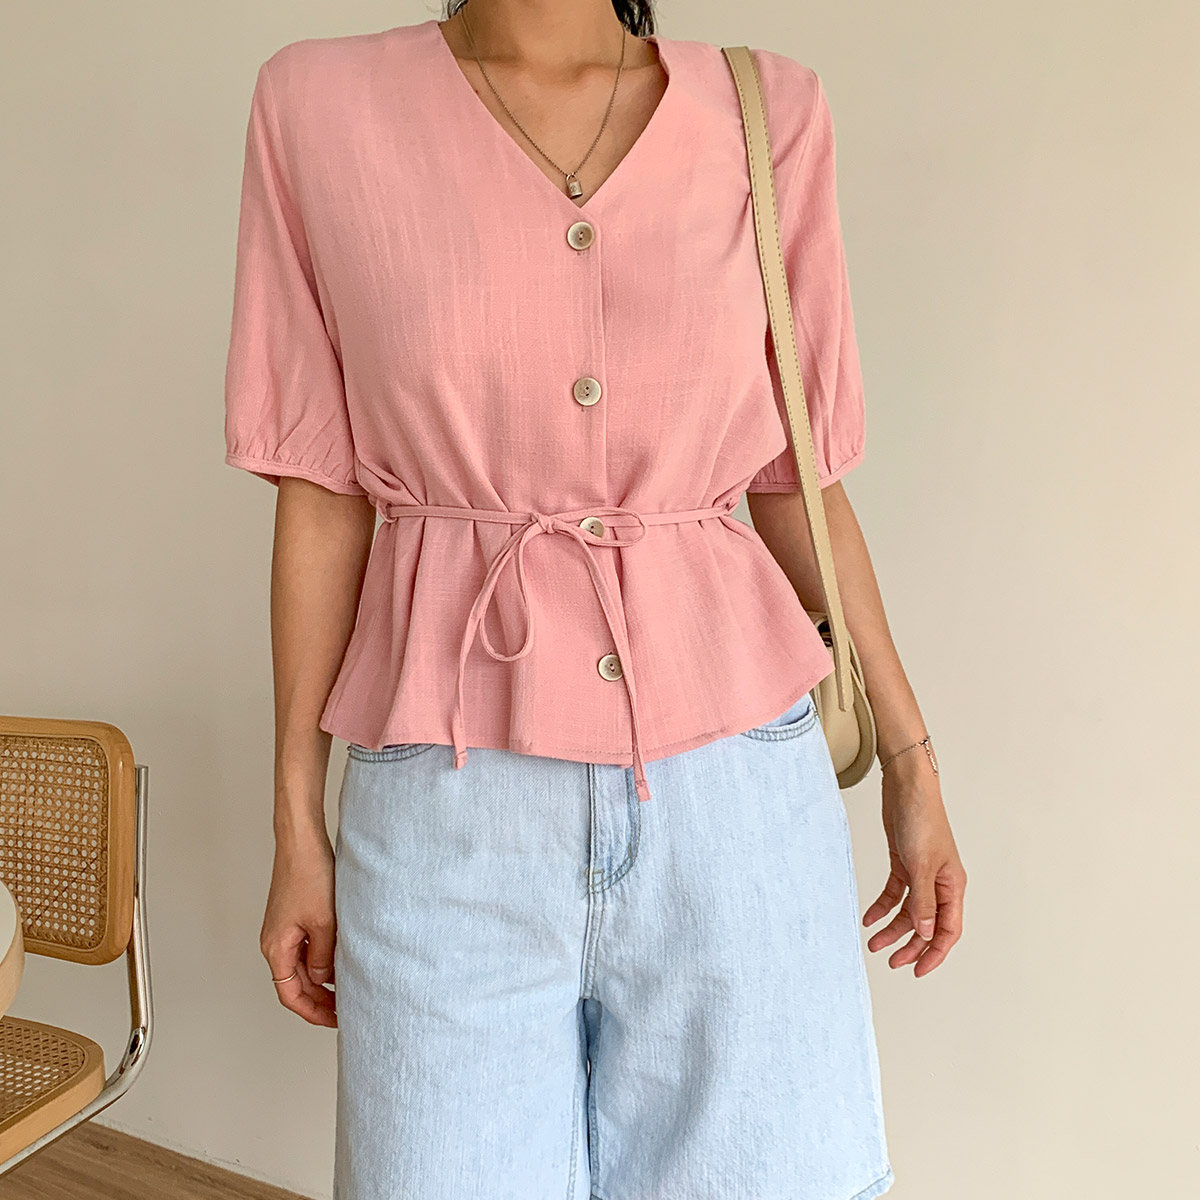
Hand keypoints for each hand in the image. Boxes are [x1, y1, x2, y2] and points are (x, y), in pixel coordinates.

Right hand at [260, 830, 337, 1026]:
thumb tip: (325, 981)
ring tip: (347, 988)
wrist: (302, 842)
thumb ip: (324, 957)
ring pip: (302, 966)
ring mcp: (283, 929)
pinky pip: (306, 948)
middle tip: (346, 1009)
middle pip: (295, 983)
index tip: (334, 1020)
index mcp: (276, 948)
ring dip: (322, 980)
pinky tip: (342, 960)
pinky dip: (322, 959)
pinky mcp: (293, 917)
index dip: (312, 1011)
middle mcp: (275, 942)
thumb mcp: (323, 923)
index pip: (290, 995)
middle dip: (319, 1000)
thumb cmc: (309, 875)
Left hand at [862, 757, 965, 975]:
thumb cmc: (922, 819)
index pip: (947, 930)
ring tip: (873, 943)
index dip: (934, 953)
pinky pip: (895, 893)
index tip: (916, 970)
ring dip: (892, 928)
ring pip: (909, 912)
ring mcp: (921, 874)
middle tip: (891, 961)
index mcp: (952, 886)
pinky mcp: (903, 863)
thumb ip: (922, 901)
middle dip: (910, 945)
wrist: (906, 787)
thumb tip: (924, 933)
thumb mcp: (921, 865)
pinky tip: (869, 917)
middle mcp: (939, 883)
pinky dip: (883, 907)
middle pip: (927, 924)